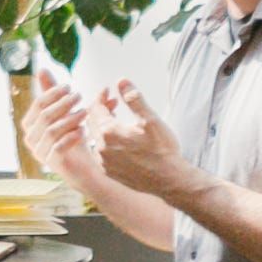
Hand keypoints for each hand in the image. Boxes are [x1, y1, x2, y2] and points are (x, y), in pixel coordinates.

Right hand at [23, 72, 89, 175]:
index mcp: (30, 125)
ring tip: (85, 112)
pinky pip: (59, 148)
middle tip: (79, 96)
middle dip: (62, 104)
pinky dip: (71, 137)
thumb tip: (41, 69)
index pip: (38, 105)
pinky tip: (83, 130)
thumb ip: (51, 93)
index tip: (69, 87)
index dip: (53, 94)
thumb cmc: (72, 137)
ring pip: (52, 131)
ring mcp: (40, 153)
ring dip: (70, 119)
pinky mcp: (53, 164)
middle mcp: (31, 139)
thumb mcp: (63, 113)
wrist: (84, 167)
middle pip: (44, 116)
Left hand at [83, 80, 196, 200]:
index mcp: (109, 132)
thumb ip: (134, 99)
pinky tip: (117, 141)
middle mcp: (101, 148)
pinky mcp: (108, 173)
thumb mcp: (151, 120)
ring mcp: (103, 162)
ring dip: (102, 126)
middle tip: (113, 103)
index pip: (95, 108)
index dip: (100, 97)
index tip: (107, 91)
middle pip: (92, 121)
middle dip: (101, 109)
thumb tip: (121, 81)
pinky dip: (104, 142)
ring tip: (116, 121)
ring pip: (95, 137)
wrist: (170, 180)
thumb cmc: (162, 150)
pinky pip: (99, 153)